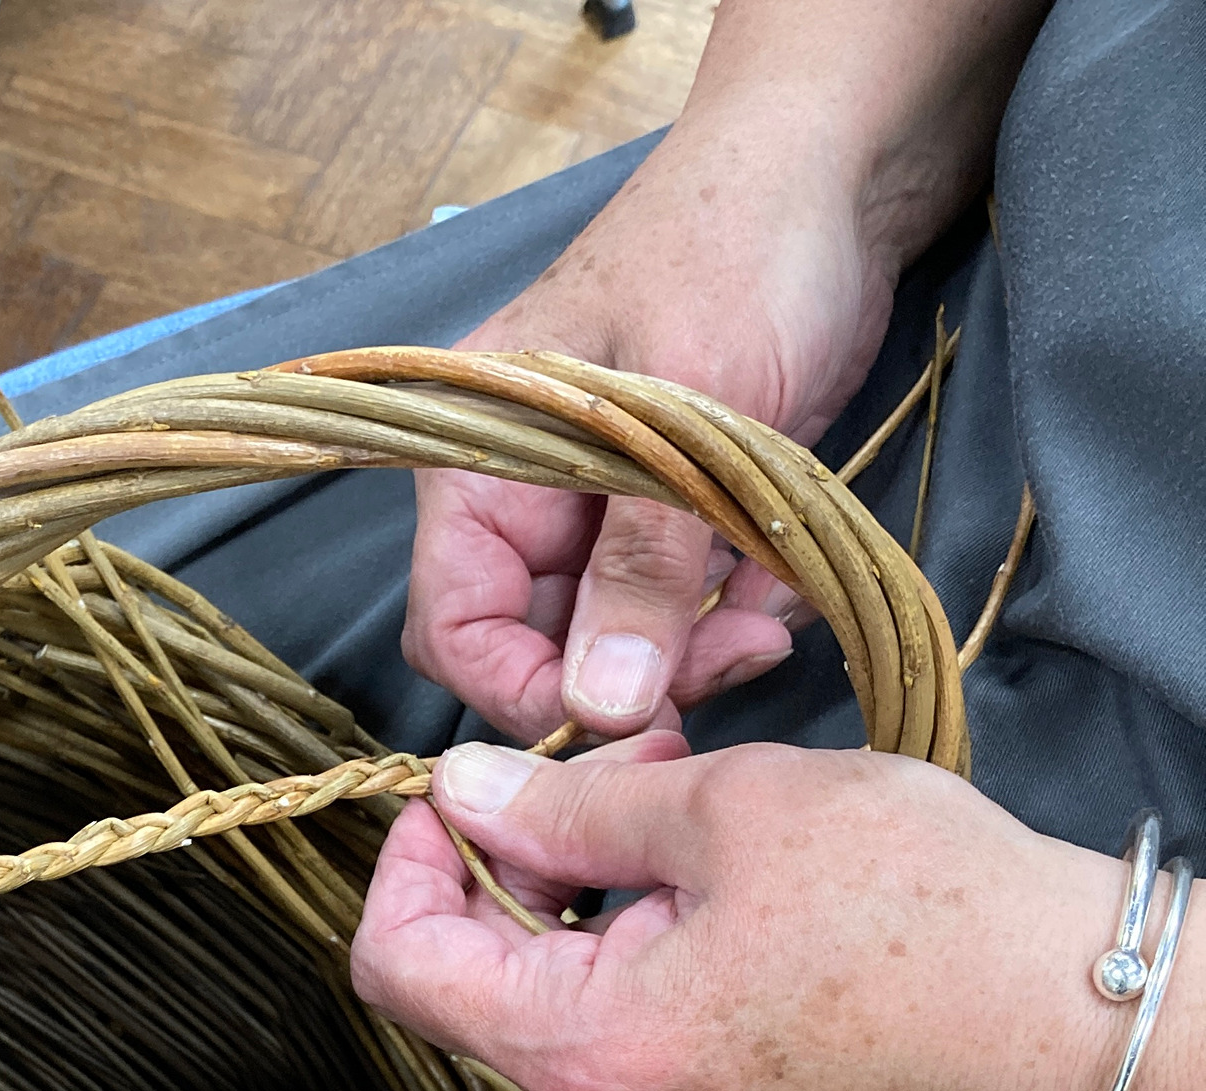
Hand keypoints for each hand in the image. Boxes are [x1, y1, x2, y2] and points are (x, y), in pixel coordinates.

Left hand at [351, 739, 1133, 1090]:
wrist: (1075, 1028)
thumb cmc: (925, 915)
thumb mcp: (728, 811)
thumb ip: (568, 805)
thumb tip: (462, 792)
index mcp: (583, 1053)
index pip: (399, 969)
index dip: (409, 866)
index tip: (463, 797)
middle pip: (479, 990)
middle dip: (522, 867)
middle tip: (614, 772)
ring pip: (559, 1013)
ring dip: (590, 907)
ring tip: (686, 819)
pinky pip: (629, 1050)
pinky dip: (640, 965)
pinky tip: (720, 899)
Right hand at [404, 118, 903, 742]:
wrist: (837, 168)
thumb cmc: (735, 247)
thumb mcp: (686, 412)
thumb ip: (641, 566)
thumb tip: (604, 708)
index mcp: (480, 468)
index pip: (457, 633)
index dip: (525, 694)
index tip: (622, 719)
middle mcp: (526, 502)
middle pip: (542, 651)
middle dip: (634, 675)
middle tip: (732, 659)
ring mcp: (601, 511)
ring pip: (621, 642)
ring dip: (698, 647)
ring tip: (770, 609)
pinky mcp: (673, 515)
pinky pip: (685, 608)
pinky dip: (735, 610)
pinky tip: (783, 571)